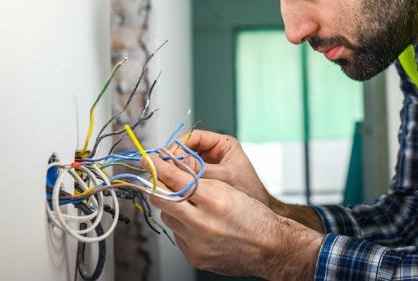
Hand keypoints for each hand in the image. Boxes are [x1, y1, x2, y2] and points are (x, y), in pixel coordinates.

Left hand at [146, 155, 322, 278]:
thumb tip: (171, 172)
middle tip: (153, 178)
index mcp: (214, 200)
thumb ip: (199, 181)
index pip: (176, 179)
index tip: (148, 160)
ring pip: (168, 218)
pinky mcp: (194, 256)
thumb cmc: (254, 216)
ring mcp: (196, 242)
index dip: (158, 167)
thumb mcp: (229, 189)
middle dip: (156, 186)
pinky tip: (197, 225)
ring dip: (172, 208)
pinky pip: (177, 236)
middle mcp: (203, 222)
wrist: (270, 247)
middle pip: (163, 199)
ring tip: (189, 205)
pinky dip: (182, 227)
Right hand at [172, 130, 274, 206]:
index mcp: (224, 144)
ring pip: (186, 162)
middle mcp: (215, 152)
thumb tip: (174, 164)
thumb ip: (199, 170)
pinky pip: (189, 174)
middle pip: (187, 149)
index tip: (167, 155)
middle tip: (163, 168)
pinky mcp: (206, 177)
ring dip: (177, 169)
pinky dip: (181, 179)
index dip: (178, 145)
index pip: (194, 136)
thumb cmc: (249, 191)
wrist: (256, 215)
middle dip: (175, 158)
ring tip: (167, 177)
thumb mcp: (223, 177)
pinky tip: (175, 185)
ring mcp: (210, 164)